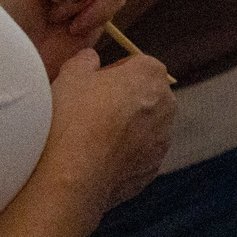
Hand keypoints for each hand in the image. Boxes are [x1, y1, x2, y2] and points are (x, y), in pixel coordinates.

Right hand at [46, 47, 174, 211]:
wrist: (70, 177)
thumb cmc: (70, 119)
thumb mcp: (69, 76)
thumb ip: (85, 61)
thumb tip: (90, 58)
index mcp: (151, 75)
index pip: (138, 64)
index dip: (113, 73)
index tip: (91, 86)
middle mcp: (167, 105)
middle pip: (145, 95)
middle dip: (123, 100)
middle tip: (88, 112)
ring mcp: (162, 140)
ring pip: (144, 127)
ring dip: (124, 129)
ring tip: (88, 139)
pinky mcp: (153, 168)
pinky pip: (138, 155)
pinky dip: (122, 155)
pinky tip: (94, 161)